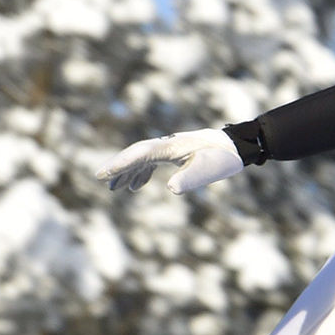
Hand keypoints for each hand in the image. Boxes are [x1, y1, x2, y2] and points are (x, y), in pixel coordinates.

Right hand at [94, 128, 244, 193]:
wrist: (235, 145)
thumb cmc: (222, 157)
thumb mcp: (207, 170)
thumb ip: (190, 179)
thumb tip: (171, 189)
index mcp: (170, 147)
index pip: (139, 154)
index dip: (120, 164)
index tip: (102, 173)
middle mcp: (165, 145)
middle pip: (135, 154)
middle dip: (117, 166)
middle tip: (99, 177)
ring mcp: (168, 148)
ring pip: (141, 158)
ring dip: (126, 172)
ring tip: (113, 188)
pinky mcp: (174, 153)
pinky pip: (151, 162)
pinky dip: (140, 172)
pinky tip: (136, 186)